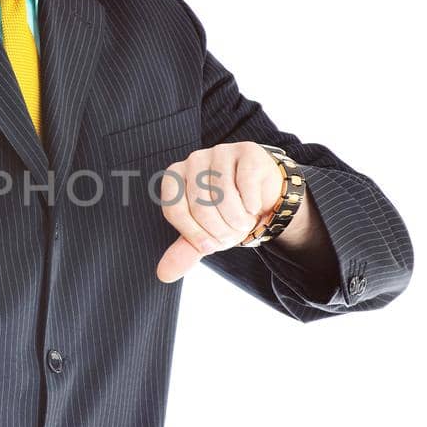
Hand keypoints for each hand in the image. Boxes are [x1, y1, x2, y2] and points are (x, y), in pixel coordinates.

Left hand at [154, 140, 291, 282]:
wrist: (262, 199)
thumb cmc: (227, 215)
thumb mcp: (205, 235)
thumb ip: (184, 251)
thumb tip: (163, 274)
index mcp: (175, 177)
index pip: (174, 209)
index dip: (192, 234)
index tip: (208, 246)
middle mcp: (194, 160)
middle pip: (199, 205)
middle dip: (218, 230)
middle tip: (231, 234)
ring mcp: (220, 152)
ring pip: (223, 196)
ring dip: (237, 220)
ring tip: (243, 222)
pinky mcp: (247, 151)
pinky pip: (246, 184)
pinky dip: (252, 204)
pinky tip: (254, 207)